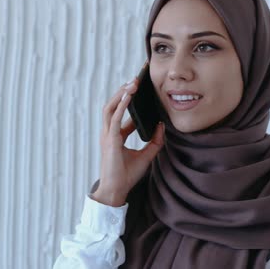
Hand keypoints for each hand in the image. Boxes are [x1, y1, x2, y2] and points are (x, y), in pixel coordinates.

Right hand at [92, 78, 164, 206]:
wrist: (115, 191)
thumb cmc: (127, 176)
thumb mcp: (146, 156)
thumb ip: (154, 141)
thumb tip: (162, 125)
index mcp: (115, 136)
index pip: (121, 113)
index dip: (129, 101)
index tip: (139, 89)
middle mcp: (109, 133)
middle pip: (113, 105)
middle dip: (124, 90)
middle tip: (136, 78)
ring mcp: (107, 135)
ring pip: (110, 107)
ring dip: (121, 93)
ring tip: (132, 82)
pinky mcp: (110, 139)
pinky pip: (114, 117)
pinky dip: (121, 104)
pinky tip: (129, 94)